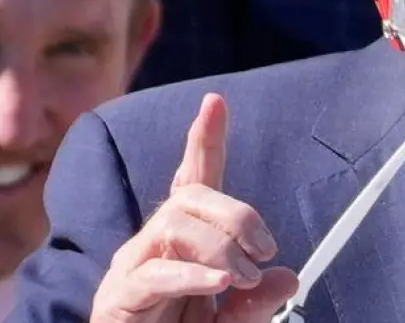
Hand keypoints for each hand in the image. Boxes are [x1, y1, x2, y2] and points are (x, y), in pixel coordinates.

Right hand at [90, 93, 297, 322]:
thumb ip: (255, 303)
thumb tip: (286, 277)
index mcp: (183, 243)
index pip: (192, 181)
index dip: (203, 141)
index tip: (215, 102)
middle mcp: (154, 245)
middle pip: (190, 197)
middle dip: (236, 213)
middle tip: (265, 249)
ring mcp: (132, 269)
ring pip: (173, 224)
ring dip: (219, 247)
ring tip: (242, 276)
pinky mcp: (118, 299)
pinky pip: (153, 274)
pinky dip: (191, 276)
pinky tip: (219, 283)